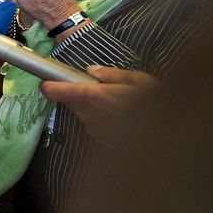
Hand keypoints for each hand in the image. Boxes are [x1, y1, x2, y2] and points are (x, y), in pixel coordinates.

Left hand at [40, 65, 159, 149]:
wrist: (167, 138)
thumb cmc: (154, 105)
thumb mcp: (138, 80)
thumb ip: (112, 75)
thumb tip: (92, 71)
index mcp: (94, 96)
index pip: (62, 92)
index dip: (51, 87)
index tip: (45, 84)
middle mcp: (89, 114)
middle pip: (73, 102)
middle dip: (81, 95)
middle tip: (102, 90)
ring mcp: (94, 130)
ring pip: (84, 114)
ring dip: (94, 109)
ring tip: (119, 105)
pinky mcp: (102, 141)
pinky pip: (96, 126)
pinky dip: (104, 121)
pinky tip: (122, 119)